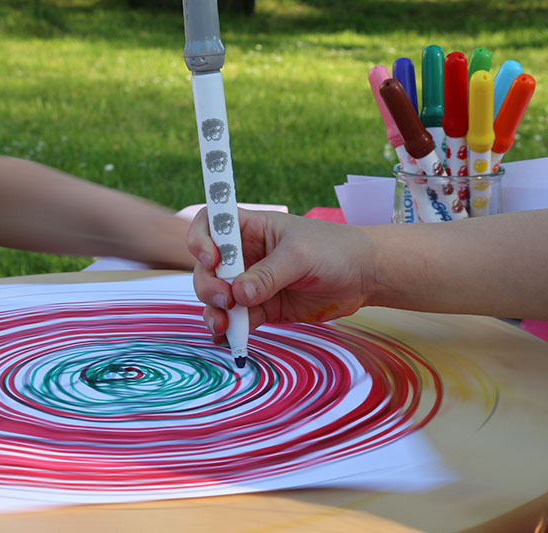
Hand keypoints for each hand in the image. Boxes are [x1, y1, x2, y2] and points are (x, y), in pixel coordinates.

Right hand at [187, 209, 374, 339]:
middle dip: (208, 285)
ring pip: (217, 297)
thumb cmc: (334, 250)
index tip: (212, 259)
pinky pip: (237, 320)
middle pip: (207, 268)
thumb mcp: (300, 256)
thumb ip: (268, 275)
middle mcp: (245, 255)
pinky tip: (229, 339)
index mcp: (251, 229)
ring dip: (214, 311)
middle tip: (225, 300)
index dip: (201, 240)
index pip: (211, 224)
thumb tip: (238, 294)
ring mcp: (251, 283)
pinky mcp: (261, 308)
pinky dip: (229, 330)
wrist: (363, 276)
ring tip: (223, 325)